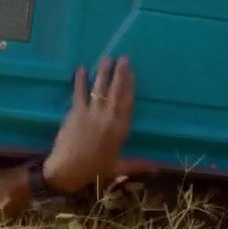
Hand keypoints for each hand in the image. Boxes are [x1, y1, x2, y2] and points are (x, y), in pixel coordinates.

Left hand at [42, 56, 137, 193]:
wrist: (68, 170)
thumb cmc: (94, 170)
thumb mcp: (119, 167)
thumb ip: (138, 164)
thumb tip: (159, 168)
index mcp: (121, 130)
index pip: (128, 104)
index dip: (130, 87)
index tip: (132, 72)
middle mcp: (109, 119)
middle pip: (117, 92)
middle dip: (120, 74)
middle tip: (123, 58)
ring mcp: (92, 114)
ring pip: (100, 89)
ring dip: (103, 73)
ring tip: (106, 58)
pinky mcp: (76, 113)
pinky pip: (79, 93)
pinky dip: (81, 80)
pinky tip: (81, 68)